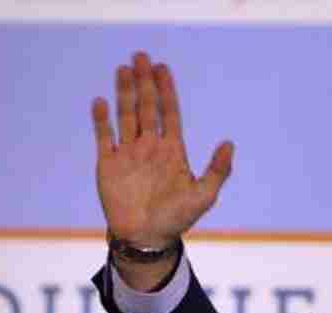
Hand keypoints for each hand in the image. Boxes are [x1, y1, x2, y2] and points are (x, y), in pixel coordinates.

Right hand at [92, 51, 233, 248]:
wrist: (147, 237)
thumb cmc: (177, 218)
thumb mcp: (204, 195)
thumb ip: (218, 169)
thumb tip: (230, 142)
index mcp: (171, 150)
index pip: (169, 113)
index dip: (167, 91)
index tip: (163, 68)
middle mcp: (149, 147)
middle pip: (146, 107)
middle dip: (144, 82)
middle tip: (142, 56)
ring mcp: (128, 154)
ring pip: (125, 115)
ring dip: (124, 92)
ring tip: (123, 68)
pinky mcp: (108, 164)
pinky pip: (104, 137)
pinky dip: (101, 119)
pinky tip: (101, 100)